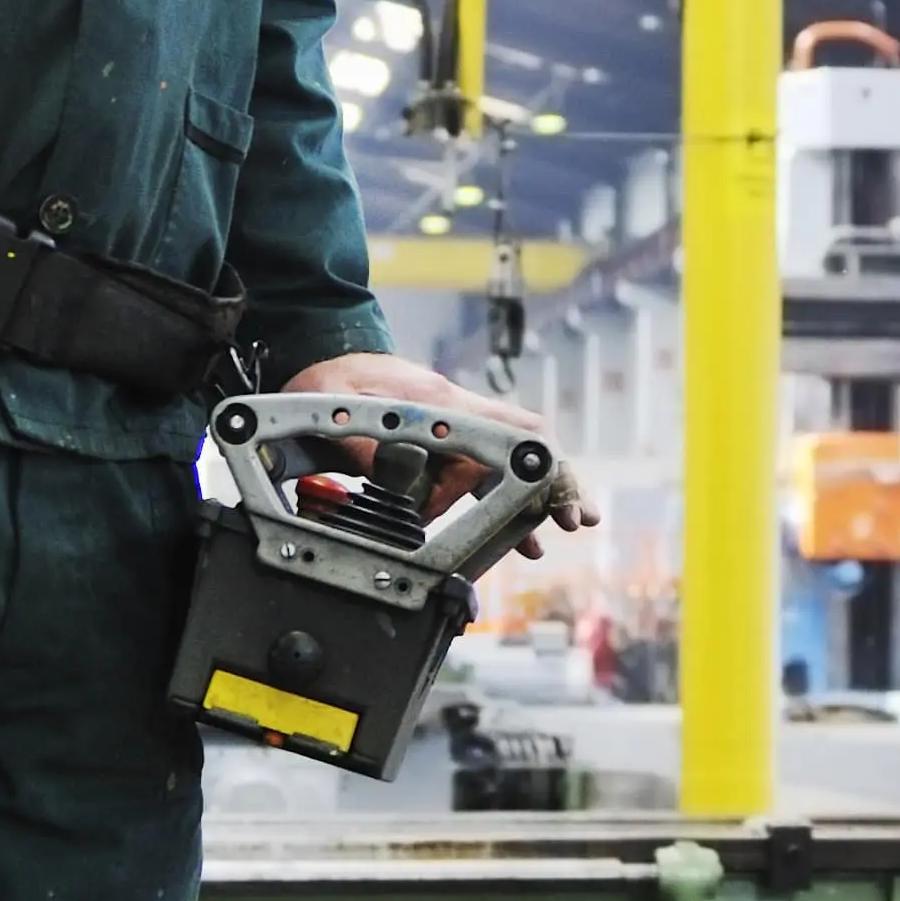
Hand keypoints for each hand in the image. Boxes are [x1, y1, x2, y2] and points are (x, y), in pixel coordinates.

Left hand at [280, 350, 591, 554]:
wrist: (324, 354)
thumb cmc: (332, 381)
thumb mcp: (338, 413)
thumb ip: (368, 449)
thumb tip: (396, 482)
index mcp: (442, 402)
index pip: (508, 426)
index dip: (535, 459)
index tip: (549, 492)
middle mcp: (458, 412)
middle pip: (520, 450)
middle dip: (553, 485)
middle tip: (575, 519)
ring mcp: (453, 427)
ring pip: (503, 468)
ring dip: (525, 505)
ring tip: (538, 546)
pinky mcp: (441, 443)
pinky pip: (478, 476)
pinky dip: (496, 505)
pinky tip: (511, 535)